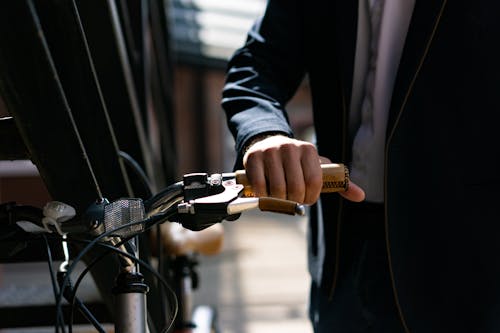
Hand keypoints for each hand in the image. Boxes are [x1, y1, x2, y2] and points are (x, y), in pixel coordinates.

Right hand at [243, 135, 364, 204]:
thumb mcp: (317, 168)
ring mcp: (270, 152)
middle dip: (295, 201)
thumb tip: (361, 196)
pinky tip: (266, 193)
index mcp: (309, 150)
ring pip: (277, 189)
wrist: (267, 144)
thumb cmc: (297, 163)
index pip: (314, 182)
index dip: (310, 197)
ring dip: (279, 200)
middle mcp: (290, 147)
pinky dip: (263, 196)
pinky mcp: (253, 158)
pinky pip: (260, 186)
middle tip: (292, 200)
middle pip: (295, 188)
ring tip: (280, 197)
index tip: (307, 199)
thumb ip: (339, 183)